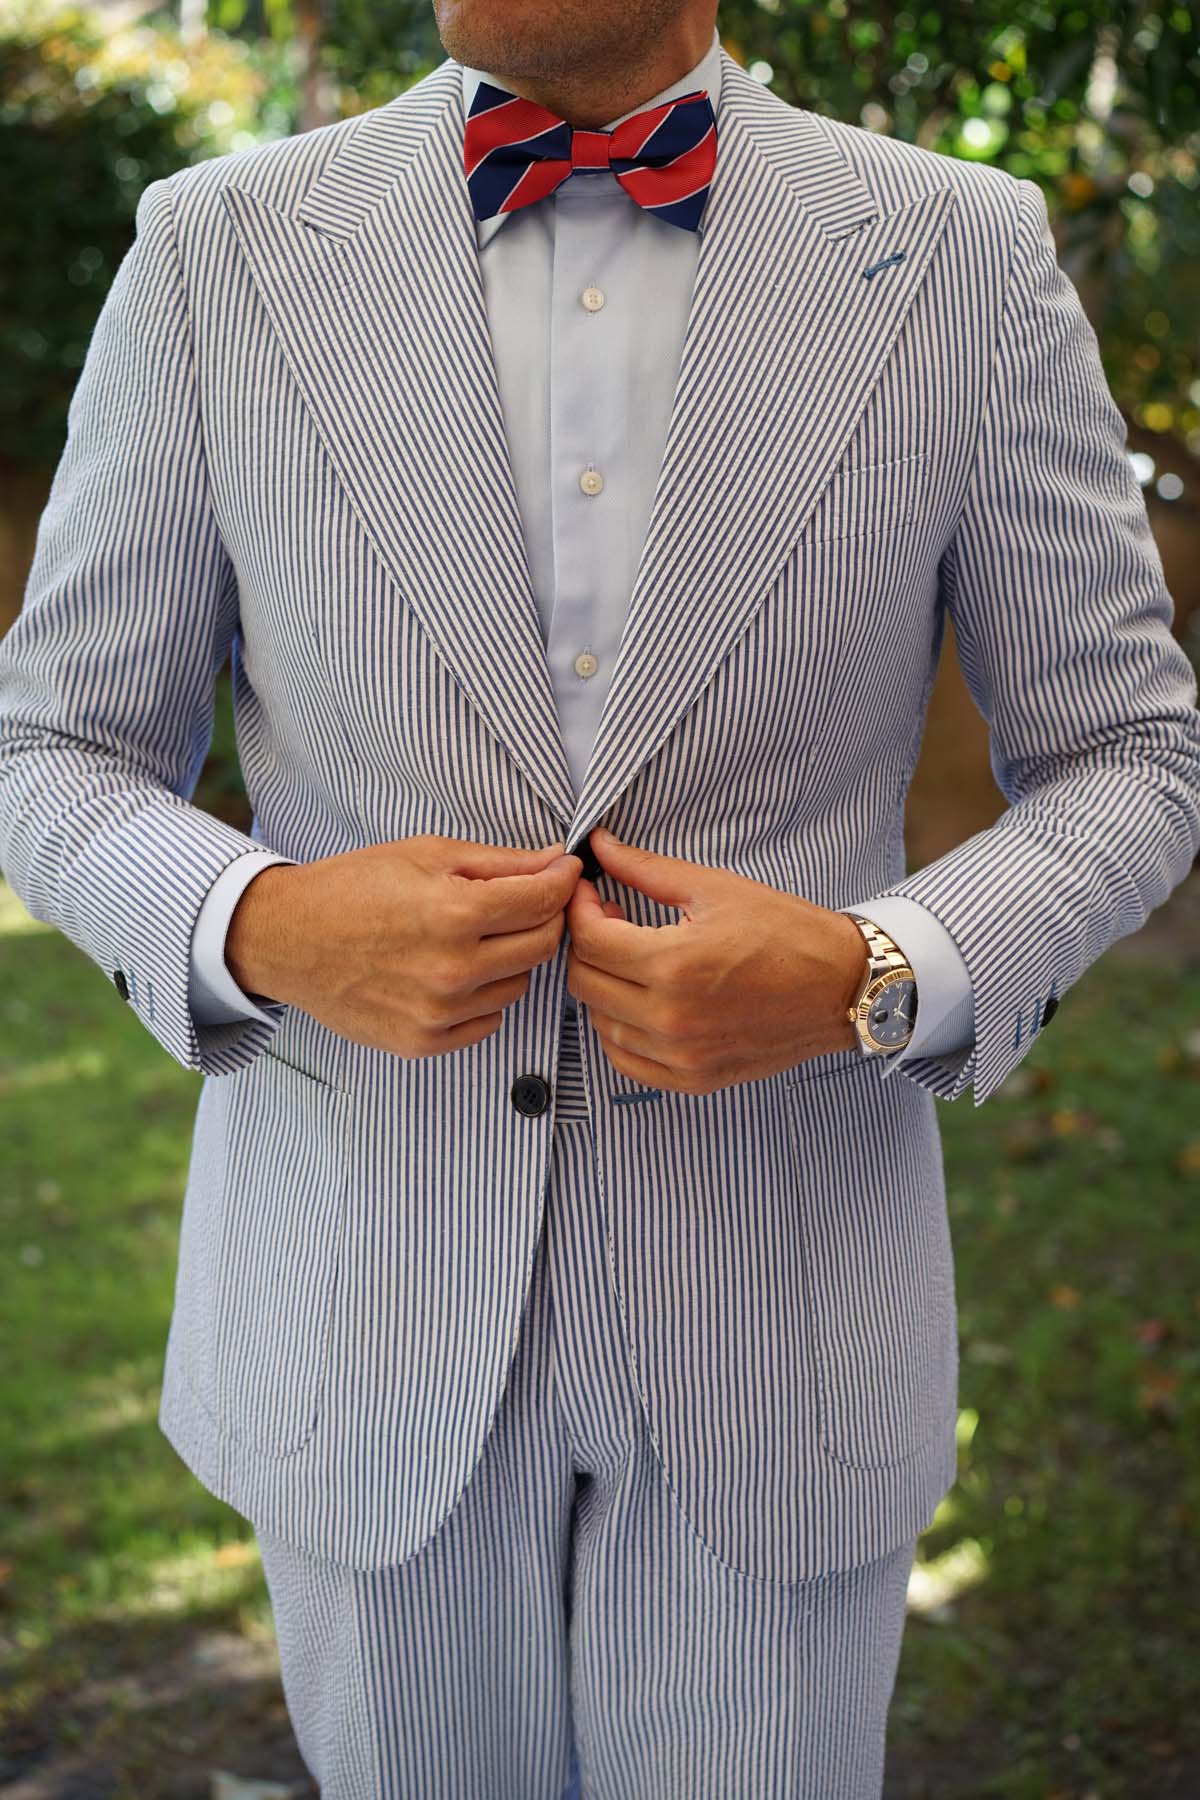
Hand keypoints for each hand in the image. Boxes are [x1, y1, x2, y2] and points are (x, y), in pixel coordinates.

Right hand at [226, 835, 583, 1058]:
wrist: (288, 938)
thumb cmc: (353, 887)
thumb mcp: (426, 854)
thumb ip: (500, 862)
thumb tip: (557, 862)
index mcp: (455, 913)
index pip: (544, 902)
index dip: (564, 881)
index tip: (566, 872)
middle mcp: (452, 969)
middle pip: (542, 945)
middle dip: (544, 917)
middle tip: (526, 901)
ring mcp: (439, 1012)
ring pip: (518, 985)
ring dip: (511, 958)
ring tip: (474, 936)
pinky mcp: (424, 1041)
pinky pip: (488, 1019)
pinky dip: (483, 994)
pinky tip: (453, 970)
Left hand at [565, 825, 868, 1093]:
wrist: (842, 987)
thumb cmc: (787, 932)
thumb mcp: (715, 889)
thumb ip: (645, 869)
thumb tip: (596, 845)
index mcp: (675, 964)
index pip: (590, 939)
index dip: (579, 909)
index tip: (590, 892)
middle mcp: (672, 1017)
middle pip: (585, 982)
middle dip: (585, 944)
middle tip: (609, 920)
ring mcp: (681, 1055)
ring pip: (599, 1022)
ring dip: (602, 986)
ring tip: (630, 959)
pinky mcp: (693, 1078)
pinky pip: (625, 1059)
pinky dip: (619, 1029)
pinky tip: (638, 1001)